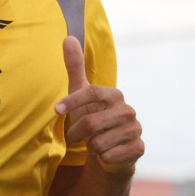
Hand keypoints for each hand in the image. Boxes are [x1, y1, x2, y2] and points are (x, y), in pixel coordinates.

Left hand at [55, 37, 143, 172]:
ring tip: (95, 142)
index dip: (71, 101)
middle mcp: (128, 110)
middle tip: (77, 135)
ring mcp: (135, 129)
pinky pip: (109, 156)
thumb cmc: (92, 116)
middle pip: (91, 123)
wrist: (111, 148)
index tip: (56, 110)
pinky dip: (102, 157)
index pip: (90, 92)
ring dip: (90, 146)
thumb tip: (68, 37)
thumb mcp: (80, 92)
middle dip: (77, 132)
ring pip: (98, 142)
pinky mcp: (138, 148)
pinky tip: (106, 152)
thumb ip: (75, 66)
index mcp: (114, 94)